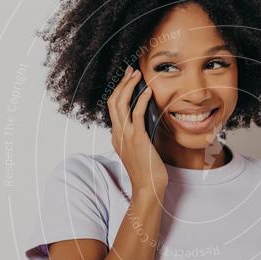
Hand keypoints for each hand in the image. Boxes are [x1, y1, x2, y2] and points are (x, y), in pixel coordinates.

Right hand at [107, 65, 167, 194]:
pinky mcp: (136, 138)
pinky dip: (140, 99)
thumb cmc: (148, 172)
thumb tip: (146, 124)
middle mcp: (117, 134)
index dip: (120, 92)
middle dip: (121, 83)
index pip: (113, 109)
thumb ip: (139, 137)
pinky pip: (136, 113)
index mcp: (117, 137)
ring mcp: (125, 136)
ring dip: (128, 86)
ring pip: (120, 104)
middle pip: (113, 101)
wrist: (148, 188)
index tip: (128, 81)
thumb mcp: (139, 151)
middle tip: (130, 71)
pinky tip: (147, 91)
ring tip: (137, 75)